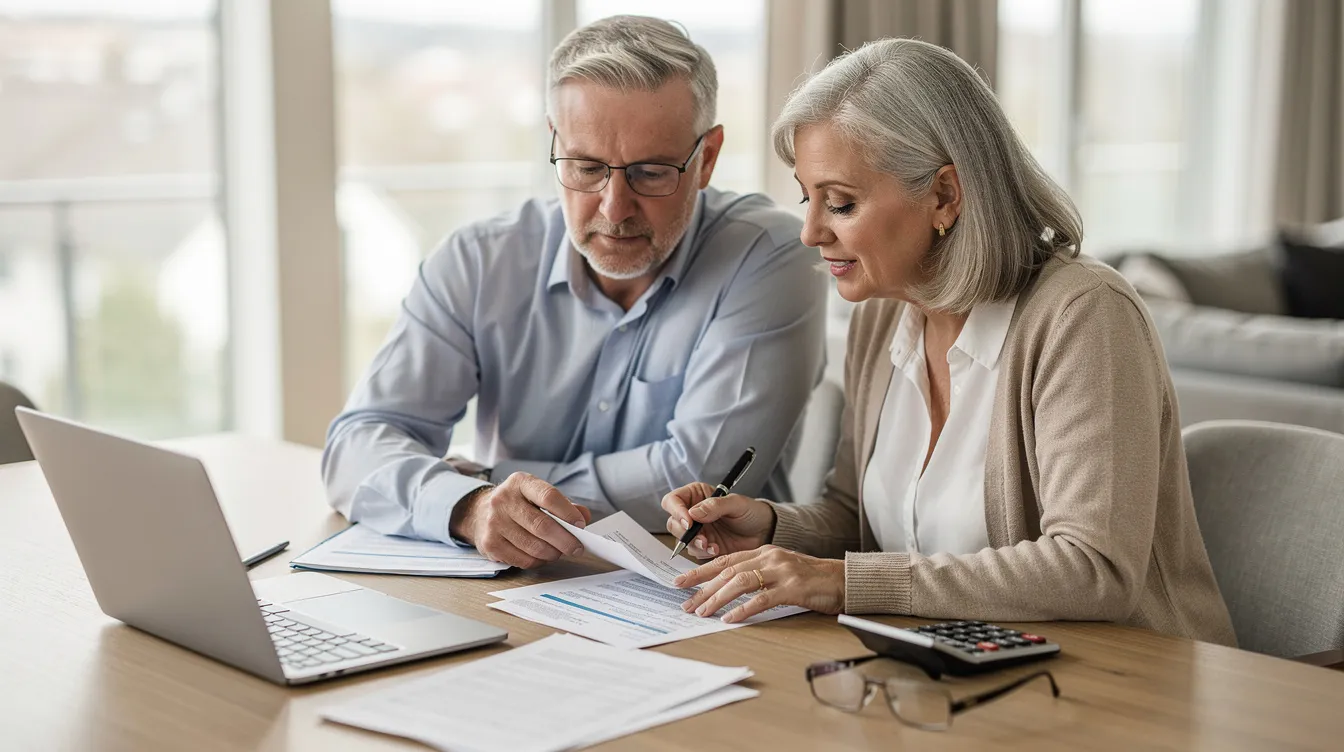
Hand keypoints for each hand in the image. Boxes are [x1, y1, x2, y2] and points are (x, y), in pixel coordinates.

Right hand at [448, 472, 592, 568]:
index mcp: (520, 483)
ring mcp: (494, 523)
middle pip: (542, 526)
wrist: (479, 513)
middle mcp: (503, 500)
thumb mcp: (537, 495)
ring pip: (534, 546)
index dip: (568, 513)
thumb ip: (563, 505)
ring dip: (553, 553)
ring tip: (560, 552)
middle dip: (565, 540)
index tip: (581, 525)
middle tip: (577, 548)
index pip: (548, 496)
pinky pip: (523, 560)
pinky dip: (538, 561)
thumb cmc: (517, 504)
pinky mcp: (490, 544)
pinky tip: (542, 556)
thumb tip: (584, 517)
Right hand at [661, 482, 775, 558]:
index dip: (676, 511)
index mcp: (696, 495)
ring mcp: (697, 531)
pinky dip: (703, 553)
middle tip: (701, 538)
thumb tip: (693, 513)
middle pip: (673, 523)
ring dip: (694, 545)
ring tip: (712, 546)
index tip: (689, 522)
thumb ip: (715, 506)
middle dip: (684, 533)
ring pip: (681, 540)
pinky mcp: (703, 547)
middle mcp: (692, 513)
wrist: (764, 532)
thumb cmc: (751, 512)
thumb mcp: (736, 504)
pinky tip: (716, 550)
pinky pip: (694, 552)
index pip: (673, 500)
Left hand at [672, 546, 844, 623]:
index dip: (701, 571)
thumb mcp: (780, 570)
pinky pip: (762, 599)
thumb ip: (757, 574)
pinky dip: (744, 609)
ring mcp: (781, 571)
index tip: (682, 582)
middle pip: (728, 571)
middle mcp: (770, 557)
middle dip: (703, 588)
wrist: (843, 580)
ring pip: (741, 582)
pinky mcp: (793, 587)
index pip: (725, 560)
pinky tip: (731, 618)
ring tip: (704, 612)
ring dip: (718, 598)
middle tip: (687, 603)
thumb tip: (727, 590)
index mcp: (764, 551)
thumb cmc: (811, 579)